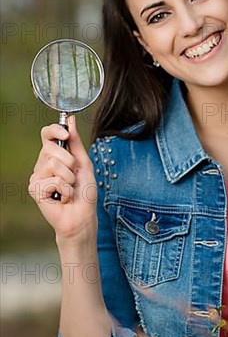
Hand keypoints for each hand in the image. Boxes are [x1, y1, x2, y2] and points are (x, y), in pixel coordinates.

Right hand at [28, 115, 96, 244]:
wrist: (82, 216)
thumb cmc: (84, 192)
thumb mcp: (84, 163)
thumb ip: (76, 143)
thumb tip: (70, 120)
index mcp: (54, 156)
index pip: (47, 134)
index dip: (54, 130)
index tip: (65, 134)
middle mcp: (42, 164)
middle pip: (51, 148)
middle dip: (70, 162)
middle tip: (73, 178)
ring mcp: (37, 176)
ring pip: (54, 164)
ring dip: (69, 178)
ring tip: (69, 188)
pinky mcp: (34, 189)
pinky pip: (54, 180)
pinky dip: (65, 190)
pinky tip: (63, 198)